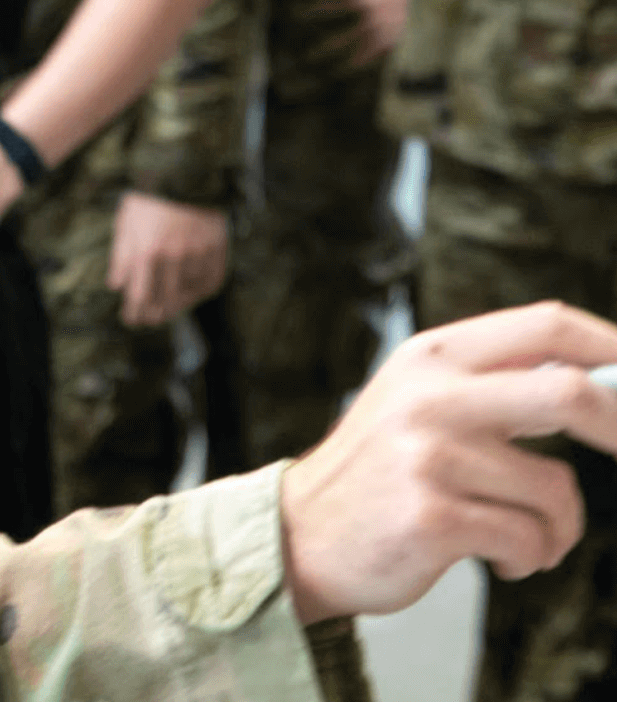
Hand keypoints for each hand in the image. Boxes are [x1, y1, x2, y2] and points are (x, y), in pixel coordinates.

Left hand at [107, 192, 226, 327]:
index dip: (135, 312)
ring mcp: (199, 253)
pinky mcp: (217, 247)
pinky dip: (200, 291)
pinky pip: (211, 280)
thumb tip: (116, 285)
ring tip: (166, 311)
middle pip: (165, 300)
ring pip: (188, 293)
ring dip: (176, 306)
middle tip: (148, 320)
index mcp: (148, 251)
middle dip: (154, 314)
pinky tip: (190, 295)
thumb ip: (121, 256)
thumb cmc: (149, 195)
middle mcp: (174, 257)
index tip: (131, 319)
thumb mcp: (126, 222)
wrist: (185, 169)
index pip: (140, 295)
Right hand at [281, 302, 616, 624]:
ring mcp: (429, 455)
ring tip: (527, 538)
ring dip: (560, 529)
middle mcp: (430, 396)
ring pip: (557, 489)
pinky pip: (529, 539)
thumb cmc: (381, 471)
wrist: (301, 532)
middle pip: (568, 392)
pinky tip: (501, 559)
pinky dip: (530, 558)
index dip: (611, 346)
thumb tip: (601, 381)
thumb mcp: (420, 401)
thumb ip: (493, 383)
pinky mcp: (432, 516)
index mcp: (432, 356)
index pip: (545, 326)